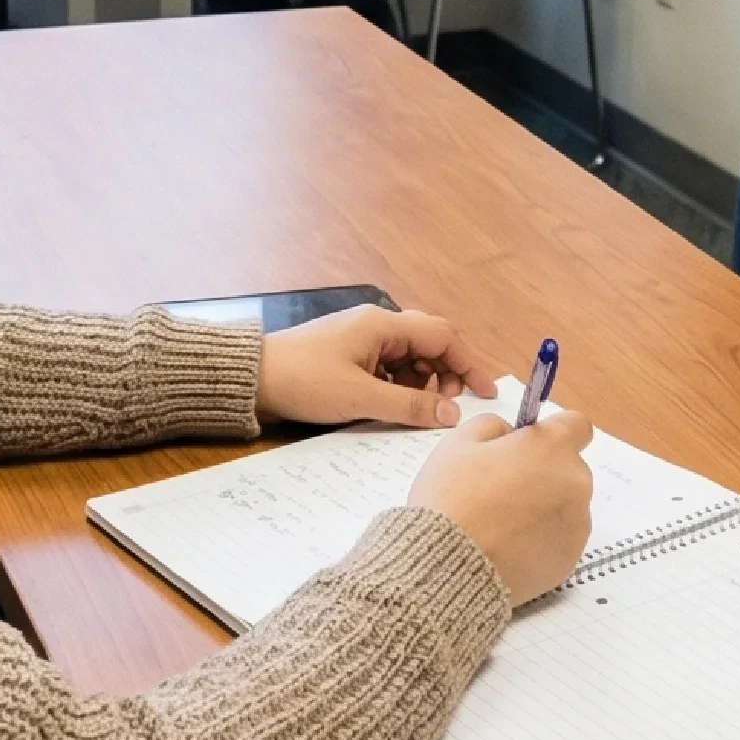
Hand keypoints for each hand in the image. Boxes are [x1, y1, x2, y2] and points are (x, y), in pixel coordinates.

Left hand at [259, 303, 500, 427]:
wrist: (253, 380)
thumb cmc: (304, 381)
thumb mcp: (360, 397)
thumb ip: (409, 405)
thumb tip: (451, 414)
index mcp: (383, 325)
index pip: (443, 336)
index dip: (469, 363)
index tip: (486, 392)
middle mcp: (377, 326)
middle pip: (430, 342)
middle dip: (446, 373)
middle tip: (447, 406)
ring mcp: (363, 340)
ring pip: (411, 357)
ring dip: (422, 381)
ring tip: (417, 410)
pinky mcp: (351, 356)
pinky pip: (390, 367)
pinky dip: (401, 385)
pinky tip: (393, 406)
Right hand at [407, 407, 596, 604]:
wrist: (449, 566)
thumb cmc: (452, 497)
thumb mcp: (458, 443)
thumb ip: (492, 426)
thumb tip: (510, 434)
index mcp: (551, 447)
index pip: (576, 426)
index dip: (552, 432)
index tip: (529, 445)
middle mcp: (576, 483)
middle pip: (568, 468)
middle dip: (542, 472)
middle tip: (501, 488)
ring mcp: (577, 525)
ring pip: (566, 505)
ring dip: (543, 507)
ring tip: (501, 523)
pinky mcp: (570, 559)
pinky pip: (560, 539)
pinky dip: (541, 539)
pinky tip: (508, 546)